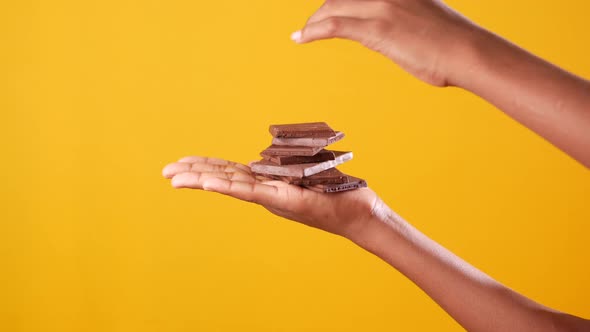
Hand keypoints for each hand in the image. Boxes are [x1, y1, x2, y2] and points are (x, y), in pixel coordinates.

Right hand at [162, 156, 379, 238]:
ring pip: (231, 186)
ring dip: (201, 180)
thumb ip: (285, 164)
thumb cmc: (337, 192)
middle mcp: (266, 192)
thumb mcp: (307, 171)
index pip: (231, 174)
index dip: (207, 167)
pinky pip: (252, 191)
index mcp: (268, 184)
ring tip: (174, 177)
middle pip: (224, 179)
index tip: (183, 162)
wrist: (360, 213)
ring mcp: (273, 197)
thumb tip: (266, 154)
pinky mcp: (285, 199)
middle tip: (165, 171)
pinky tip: (206, 182)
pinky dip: (227, 186)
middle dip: (194, 174)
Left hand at [292, 0, 478, 86]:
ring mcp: (382, 6)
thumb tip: (395, 28)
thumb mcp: (427, 17)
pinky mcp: (378, 28)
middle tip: (312, 25)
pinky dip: (312, 31)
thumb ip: (406, 17)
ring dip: (313, 22)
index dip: (337, 2)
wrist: (468, 51)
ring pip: (333, 7)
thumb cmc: (453, 43)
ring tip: (303, 33)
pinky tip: (301, 38)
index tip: (329, 8)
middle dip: (322, 10)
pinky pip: (334, 26)